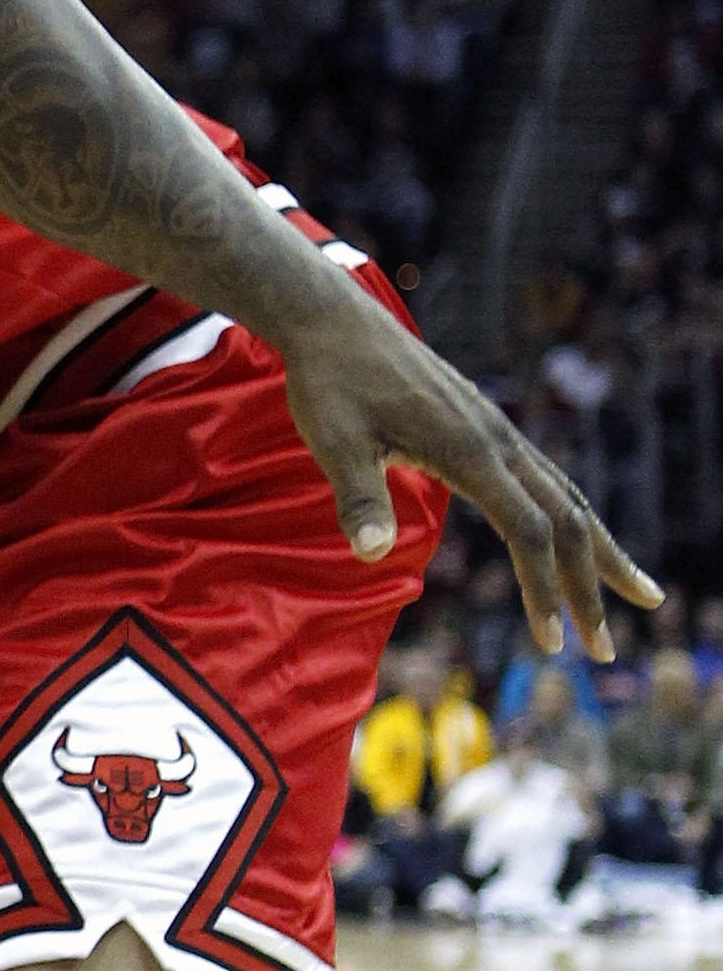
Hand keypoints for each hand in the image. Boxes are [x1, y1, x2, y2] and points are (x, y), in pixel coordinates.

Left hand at [278, 293, 658, 658]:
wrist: (332, 319)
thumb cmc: (329, 382)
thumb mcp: (333, 440)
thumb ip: (356, 496)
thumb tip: (368, 551)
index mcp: (469, 450)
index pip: (529, 532)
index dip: (544, 589)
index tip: (552, 643)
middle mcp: (497, 439)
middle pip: (568, 521)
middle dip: (592, 586)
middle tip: (607, 650)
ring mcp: (496, 429)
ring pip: (568, 496)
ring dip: (601, 550)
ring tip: (640, 594)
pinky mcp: (484, 422)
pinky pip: (546, 477)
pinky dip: (573, 516)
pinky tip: (577, 538)